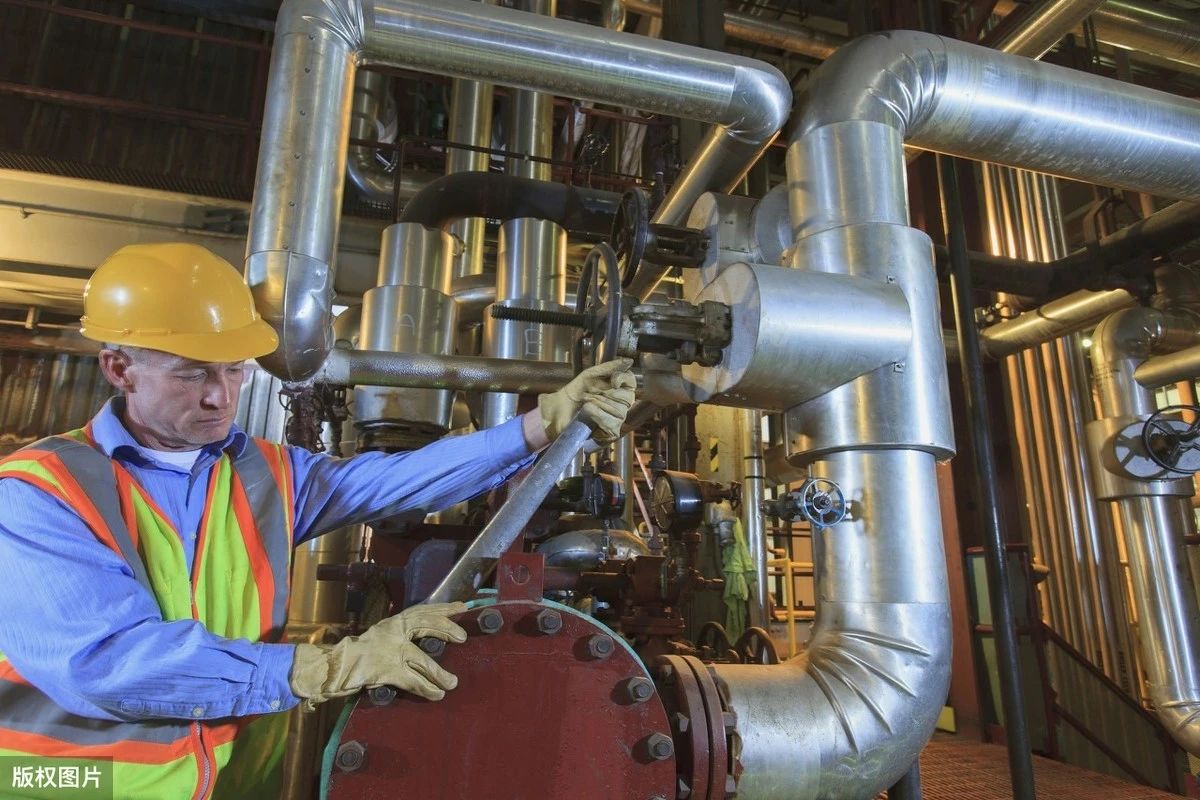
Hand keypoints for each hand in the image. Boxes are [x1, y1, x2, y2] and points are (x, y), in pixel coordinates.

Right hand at [289, 602, 467, 705]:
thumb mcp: (380, 638)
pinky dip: (426, 688)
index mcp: (392, 623)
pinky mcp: (384, 669)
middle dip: (446, 628)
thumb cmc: (357, 655)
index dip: (443, 608)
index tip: (461, 606)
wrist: (330, 667)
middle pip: (424, 624)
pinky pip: (411, 680)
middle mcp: (392, 632)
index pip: (421, 610)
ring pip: (421, 658)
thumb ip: (399, 637)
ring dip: (439, 672)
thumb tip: (427, 640)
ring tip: (453, 683)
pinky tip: (436, 694)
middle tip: (463, 636)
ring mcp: (388, 650)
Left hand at [537, 358, 635, 443]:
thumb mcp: (590, 375)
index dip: (624, 380)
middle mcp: (619, 404)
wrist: (558, 409)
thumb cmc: (575, 392)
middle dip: (608, 395)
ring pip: (620, 413)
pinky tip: (588, 415)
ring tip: (586, 405)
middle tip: (590, 394)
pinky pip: (613, 426)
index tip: (613, 381)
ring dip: (600, 407)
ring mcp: (615, 420)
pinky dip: (599, 418)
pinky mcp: (609, 433)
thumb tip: (629, 361)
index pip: (630, 383)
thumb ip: (609, 368)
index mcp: (617, 389)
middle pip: (627, 398)